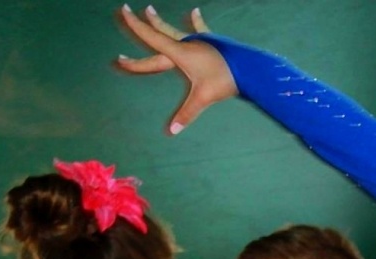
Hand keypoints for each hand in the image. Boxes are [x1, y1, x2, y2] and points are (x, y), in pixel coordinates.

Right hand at [114, 6, 236, 133]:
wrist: (250, 68)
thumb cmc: (226, 79)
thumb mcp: (204, 97)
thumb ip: (186, 113)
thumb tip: (172, 131)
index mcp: (180, 53)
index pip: (151, 38)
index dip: (136, 27)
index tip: (124, 13)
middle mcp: (187, 43)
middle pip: (158, 33)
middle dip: (142, 25)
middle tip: (127, 12)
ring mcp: (199, 41)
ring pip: (175, 29)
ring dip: (161, 22)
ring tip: (150, 9)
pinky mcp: (212, 41)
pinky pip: (201, 29)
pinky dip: (197, 21)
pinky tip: (195, 11)